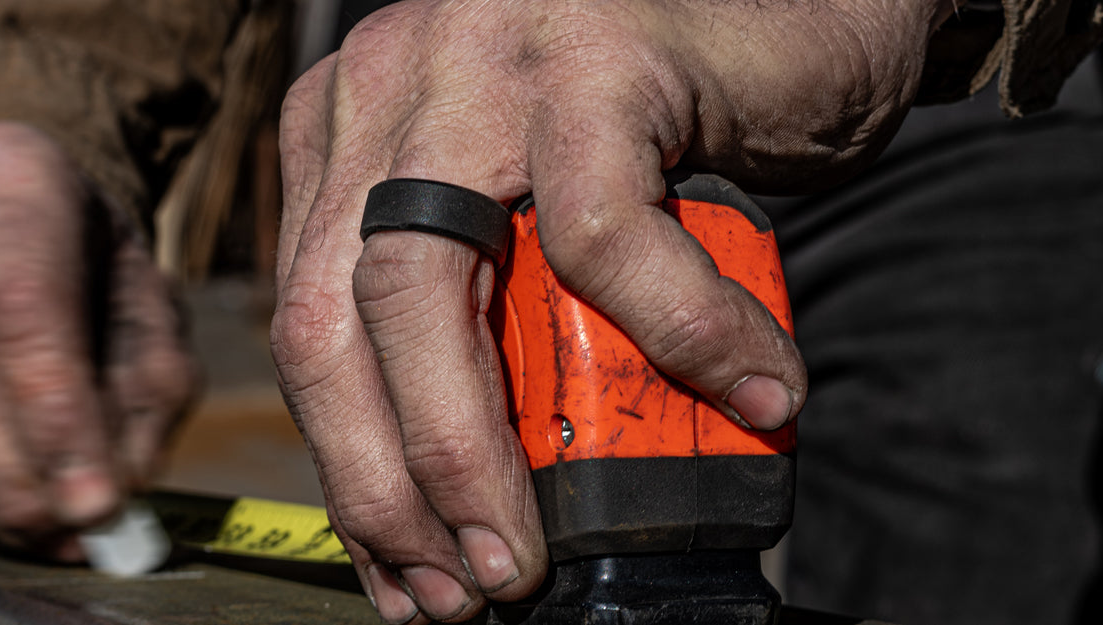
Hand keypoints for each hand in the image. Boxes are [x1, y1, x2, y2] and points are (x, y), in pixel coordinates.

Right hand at [0, 123, 196, 559]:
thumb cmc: (78, 258)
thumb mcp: (145, 295)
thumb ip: (152, 385)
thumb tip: (116, 483)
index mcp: (9, 178)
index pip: (24, 312)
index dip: (61, 422)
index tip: (99, 500)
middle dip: (24, 483)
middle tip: (73, 533)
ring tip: (45, 523)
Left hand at [272, 0, 952, 621]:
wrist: (796, 6)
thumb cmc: (666, 132)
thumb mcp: (528, 224)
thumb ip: (485, 321)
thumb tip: (465, 502)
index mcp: (349, 135)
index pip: (306, 326)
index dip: (345, 466)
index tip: (400, 571)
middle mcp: (388, 92)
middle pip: (332, 320)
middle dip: (382, 485)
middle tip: (459, 586)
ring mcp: (477, 67)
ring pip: (423, 290)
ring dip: (467, 450)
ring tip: (529, 548)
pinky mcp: (592, 62)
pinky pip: (605, 237)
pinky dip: (678, 337)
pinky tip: (751, 394)